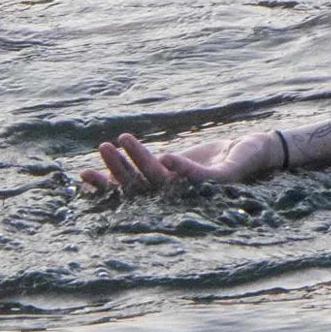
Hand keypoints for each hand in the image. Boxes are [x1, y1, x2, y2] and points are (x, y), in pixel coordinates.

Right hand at [79, 130, 268, 196]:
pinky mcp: (218, 179)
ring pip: (163, 177)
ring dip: (142, 159)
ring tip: (123, 139)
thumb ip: (146, 166)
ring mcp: (196, 188)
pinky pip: (197, 176)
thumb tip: (109, 170)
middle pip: (141, 182)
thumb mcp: (173, 162)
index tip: (82, 174)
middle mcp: (175, 192)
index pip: (128, 187)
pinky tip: (166, 157)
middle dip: (119, 166)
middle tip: (101, 147)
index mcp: (162, 188)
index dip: (106, 183)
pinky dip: (182, 168)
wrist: (248, 151)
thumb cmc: (207, 159)